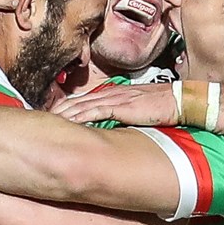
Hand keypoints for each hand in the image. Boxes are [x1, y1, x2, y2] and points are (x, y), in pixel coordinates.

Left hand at [50, 83, 181, 126]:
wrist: (182, 100)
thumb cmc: (166, 107)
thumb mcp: (141, 111)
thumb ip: (126, 117)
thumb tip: (113, 131)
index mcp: (117, 94)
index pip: (86, 100)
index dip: (68, 107)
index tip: (54, 116)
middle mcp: (113, 94)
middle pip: (79, 101)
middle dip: (60, 110)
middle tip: (41, 120)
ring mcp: (117, 99)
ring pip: (83, 105)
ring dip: (65, 113)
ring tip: (48, 122)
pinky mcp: (123, 106)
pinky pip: (96, 111)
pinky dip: (80, 116)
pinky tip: (68, 122)